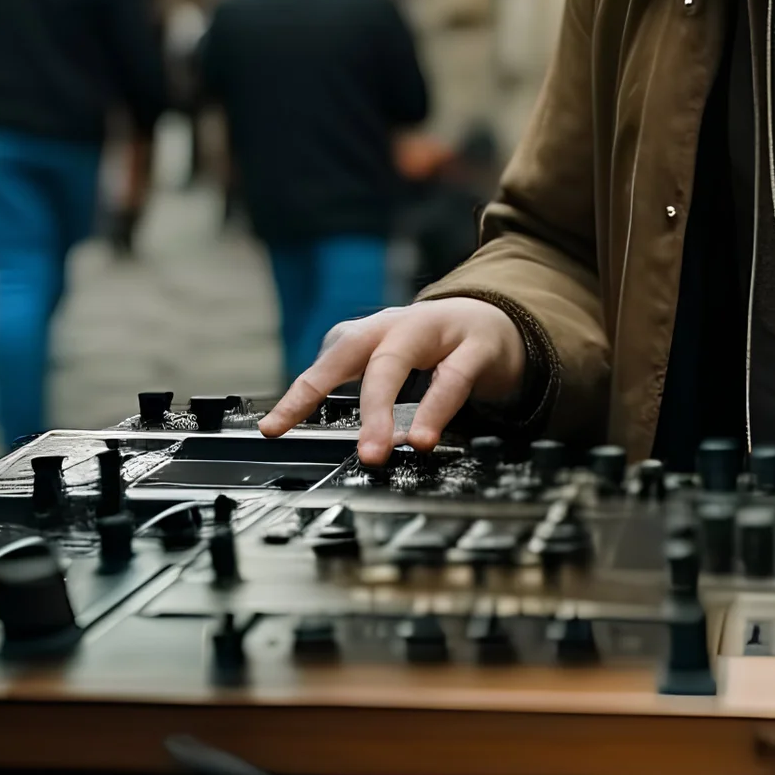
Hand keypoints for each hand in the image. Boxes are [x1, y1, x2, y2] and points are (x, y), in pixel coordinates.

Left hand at [258, 298, 526, 465]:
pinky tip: (424, 437)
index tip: (274, 428)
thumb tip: (327, 434)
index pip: (330, 359)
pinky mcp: (476, 346)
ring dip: (380, 409)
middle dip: (325, 390)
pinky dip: (436, 409)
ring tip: (374, 451)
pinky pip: (453, 377)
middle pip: (357, 350)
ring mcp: (438, 330)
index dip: (301, 393)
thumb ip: (366, 386)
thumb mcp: (398, 361)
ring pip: (398, 361)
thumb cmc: (441, 349)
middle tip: (307, 435)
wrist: (501, 323)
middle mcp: (401, 325)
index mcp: (377, 332)